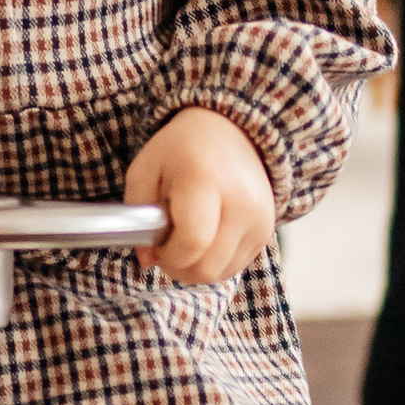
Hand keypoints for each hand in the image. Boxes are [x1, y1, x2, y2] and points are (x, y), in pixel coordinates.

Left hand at [125, 108, 275, 285]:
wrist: (231, 130)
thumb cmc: (182, 149)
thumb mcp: (145, 169)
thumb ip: (137, 215)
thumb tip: (147, 260)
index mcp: (205, 180)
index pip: (191, 243)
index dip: (168, 256)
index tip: (158, 244)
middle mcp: (241, 202)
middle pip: (206, 268)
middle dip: (179, 266)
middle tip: (169, 245)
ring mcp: (259, 218)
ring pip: (221, 274)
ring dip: (197, 267)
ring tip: (188, 237)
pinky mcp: (267, 230)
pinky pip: (235, 267)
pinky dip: (215, 262)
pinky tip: (207, 237)